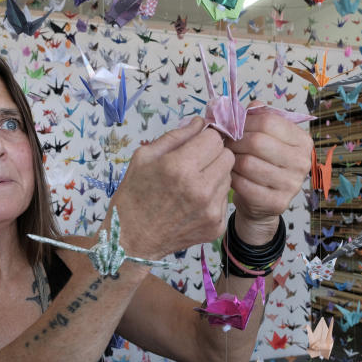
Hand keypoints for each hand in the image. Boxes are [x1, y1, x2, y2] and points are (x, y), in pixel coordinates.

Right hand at [112, 117, 233, 258]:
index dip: (205, 138)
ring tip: (192, 184)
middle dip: (213, 154)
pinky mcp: (216, 226)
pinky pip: (225, 198)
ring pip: (229, 176)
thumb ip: (177, 135)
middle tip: (195, 163)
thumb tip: (201, 121)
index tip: (197, 144)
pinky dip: (213, 196)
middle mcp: (200, 189)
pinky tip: (194, 202)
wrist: (132, 240)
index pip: (214, 138)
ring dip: (215, 175)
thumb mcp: (144, 156)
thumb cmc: (134, 195)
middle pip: (227, 156)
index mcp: (180, 167)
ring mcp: (211, 210)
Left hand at [226, 106, 312, 243]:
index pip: (268, 121)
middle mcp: (302, 162)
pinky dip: (232, 178)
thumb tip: (251, 105)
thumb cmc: (262, 163)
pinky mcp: (277, 203)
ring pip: (248, 163)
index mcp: (302, 141)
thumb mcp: (265, 137)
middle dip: (234, 141)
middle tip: (224, 144)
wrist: (262, 201)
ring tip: (227, 159)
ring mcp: (292, 184)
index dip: (244, 122)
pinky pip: (243, 184)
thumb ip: (259, 117)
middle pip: (257, 142)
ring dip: (231, 160)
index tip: (232, 126)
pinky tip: (231, 176)